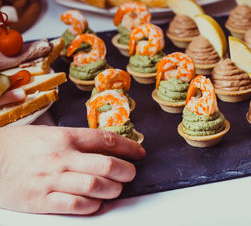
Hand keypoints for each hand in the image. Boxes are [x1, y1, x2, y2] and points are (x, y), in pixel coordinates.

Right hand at [0, 125, 144, 214]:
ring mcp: (52, 180)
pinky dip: (92, 205)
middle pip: (106, 165)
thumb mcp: (51, 133)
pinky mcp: (41, 200)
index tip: (139, 153)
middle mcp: (62, 157)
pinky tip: (96, 202)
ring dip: (112, 189)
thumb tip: (107, 147)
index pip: (106, 140)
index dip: (128, 147)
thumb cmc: (22, 145)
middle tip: (130, 173)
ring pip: (95, 186)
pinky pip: (75, 206)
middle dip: (126, 171)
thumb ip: (78, 140)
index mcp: (66, 137)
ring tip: (115, 188)